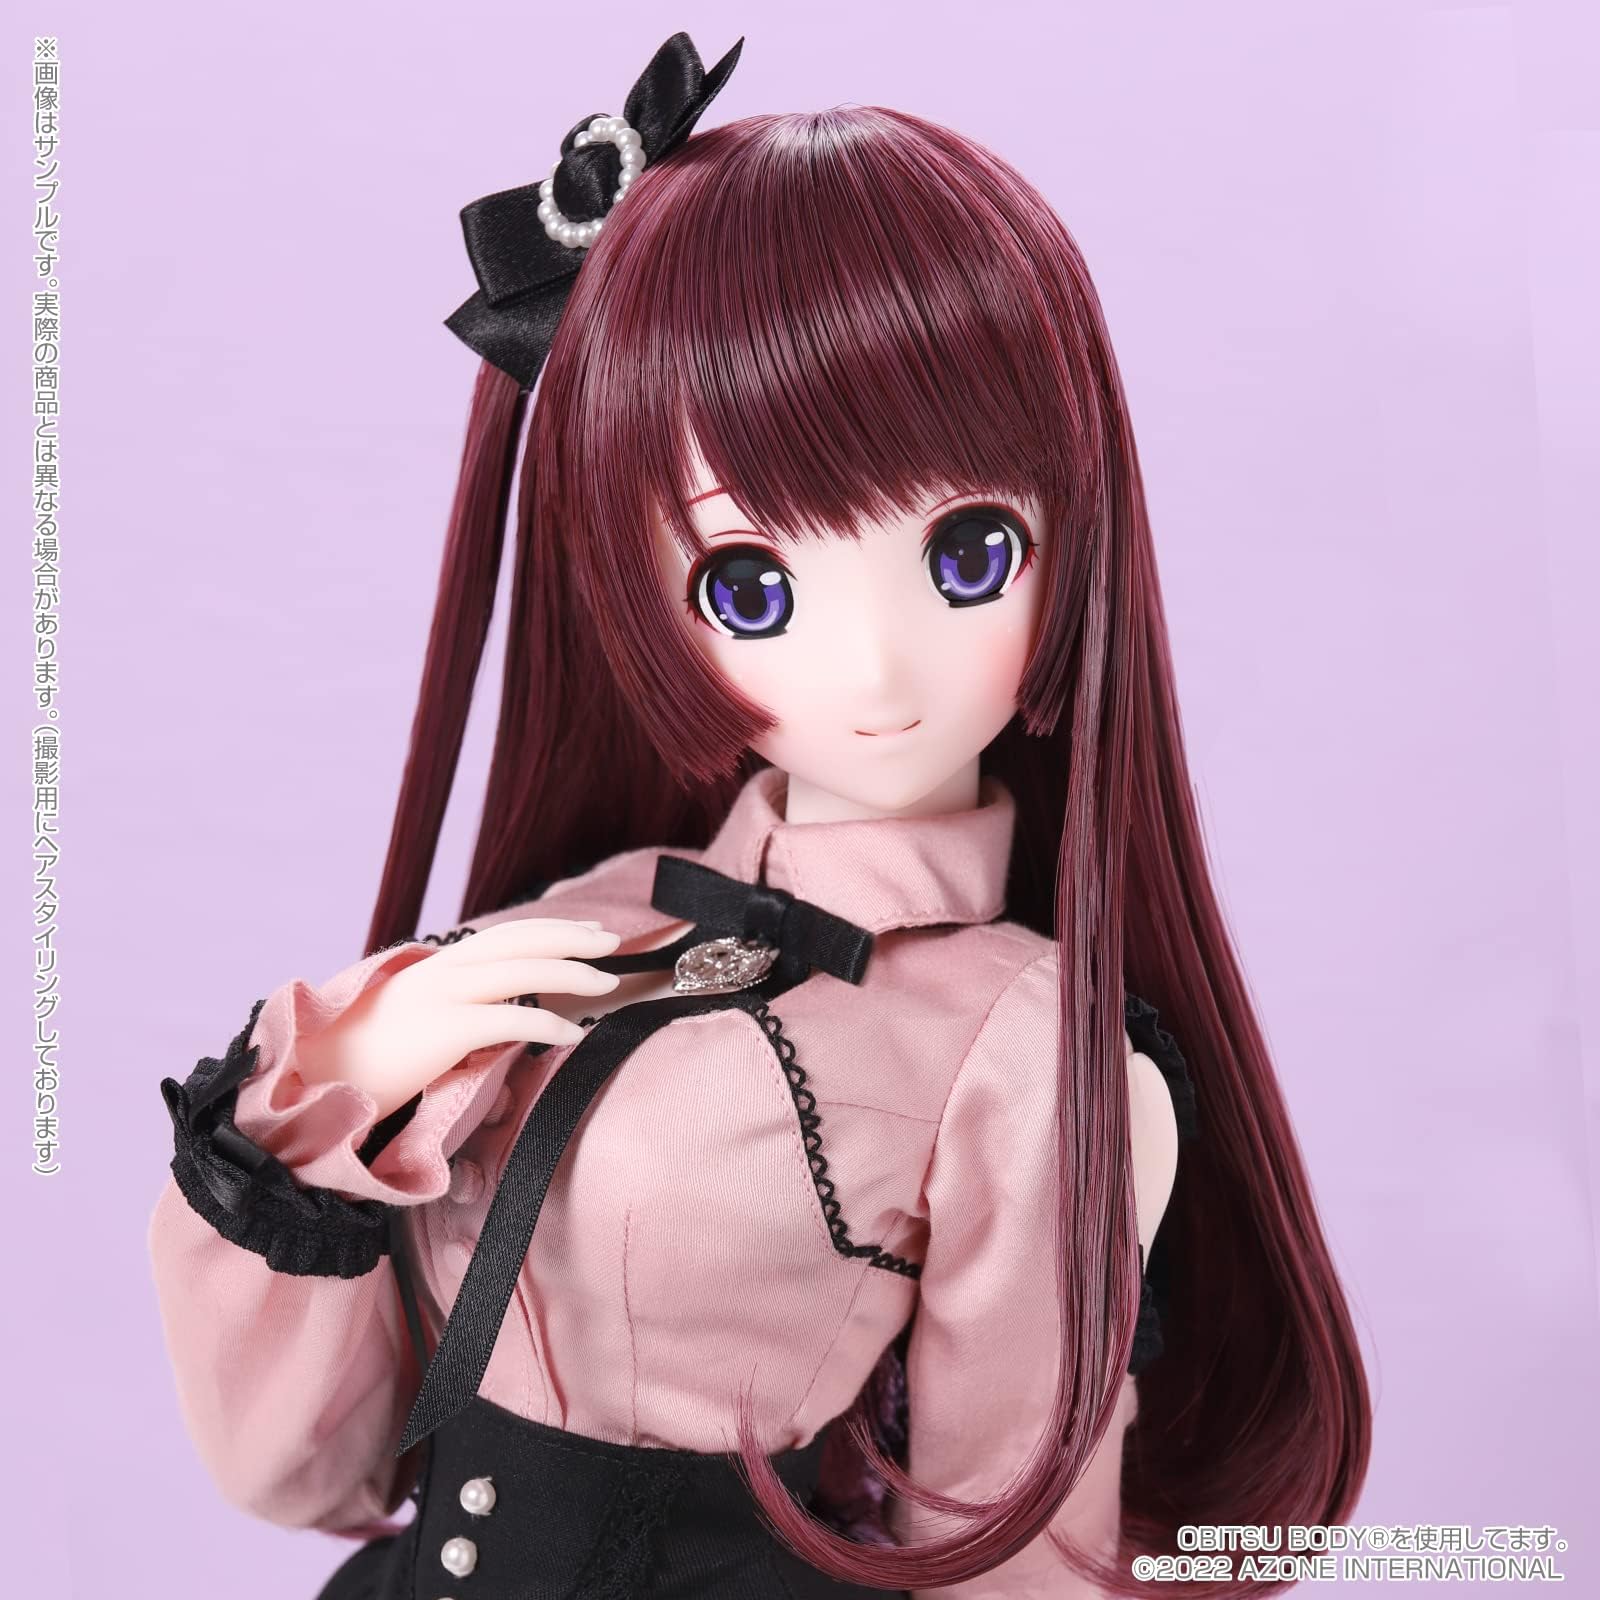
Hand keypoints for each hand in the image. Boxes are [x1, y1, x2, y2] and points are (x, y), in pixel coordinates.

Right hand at [296, 919, 622, 1119]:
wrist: (311, 1080)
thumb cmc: (357, 1061)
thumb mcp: (406, 1020)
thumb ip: (447, 1008)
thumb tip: (489, 1016)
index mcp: (434, 968)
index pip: (504, 936)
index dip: (549, 930)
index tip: (586, 932)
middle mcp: (440, 972)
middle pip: (520, 941)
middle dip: (571, 938)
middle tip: (612, 943)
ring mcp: (441, 998)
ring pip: (522, 970)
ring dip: (572, 973)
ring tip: (607, 983)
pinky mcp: (442, 1032)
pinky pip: (509, 1019)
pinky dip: (548, 1022)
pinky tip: (574, 1032)